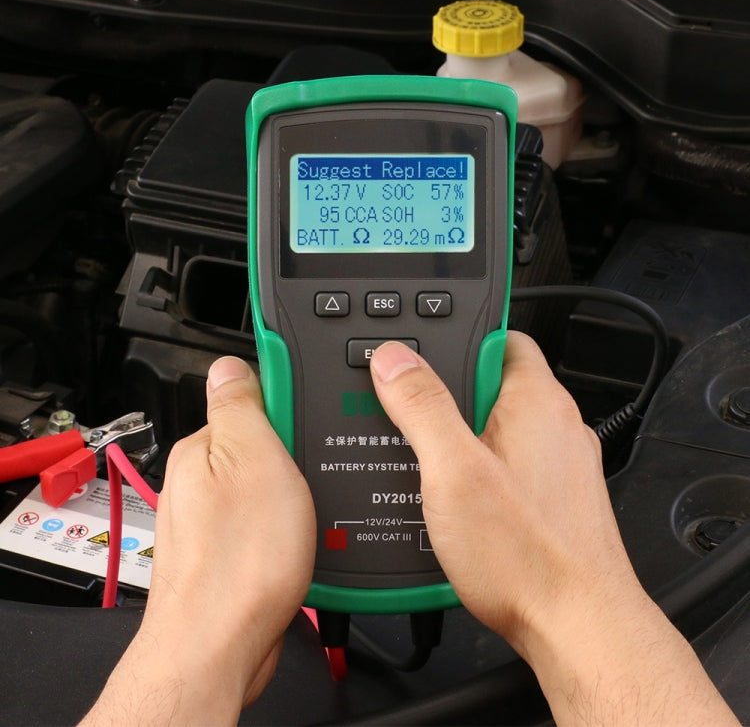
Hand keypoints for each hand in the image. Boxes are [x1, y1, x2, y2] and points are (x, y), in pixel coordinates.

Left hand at [80, 357, 315, 725]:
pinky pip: (268, 519)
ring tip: (307, 510)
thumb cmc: (237, 562)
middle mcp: (201, 480)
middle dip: (294, 453)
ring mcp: (215, 516)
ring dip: (294, 491)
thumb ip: (241, 405)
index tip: (311, 412)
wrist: (221, 646)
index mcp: (203, 447)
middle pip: (263, 442)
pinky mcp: (231, 548)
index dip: (288, 400)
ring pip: (269, 483)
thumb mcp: (253, 459)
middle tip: (310, 476)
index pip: (250, 397)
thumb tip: (229, 363)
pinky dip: (288, 522)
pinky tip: (301, 536)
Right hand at [370, 333, 737, 726]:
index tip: (418, 357)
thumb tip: (395, 359)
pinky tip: (452, 500)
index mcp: (536, 399)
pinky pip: (504, 459)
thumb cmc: (528, 555)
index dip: (454, 338)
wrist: (575, 626)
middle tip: (409, 424)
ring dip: (456, 437)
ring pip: (493, 424)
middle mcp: (554, 423)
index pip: (498, 334)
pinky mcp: (550, 492)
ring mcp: (556, 459)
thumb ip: (422, 406)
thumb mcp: (454, 471)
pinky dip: (476, 467)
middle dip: (444, 396)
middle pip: (488, 381)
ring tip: (427, 469)